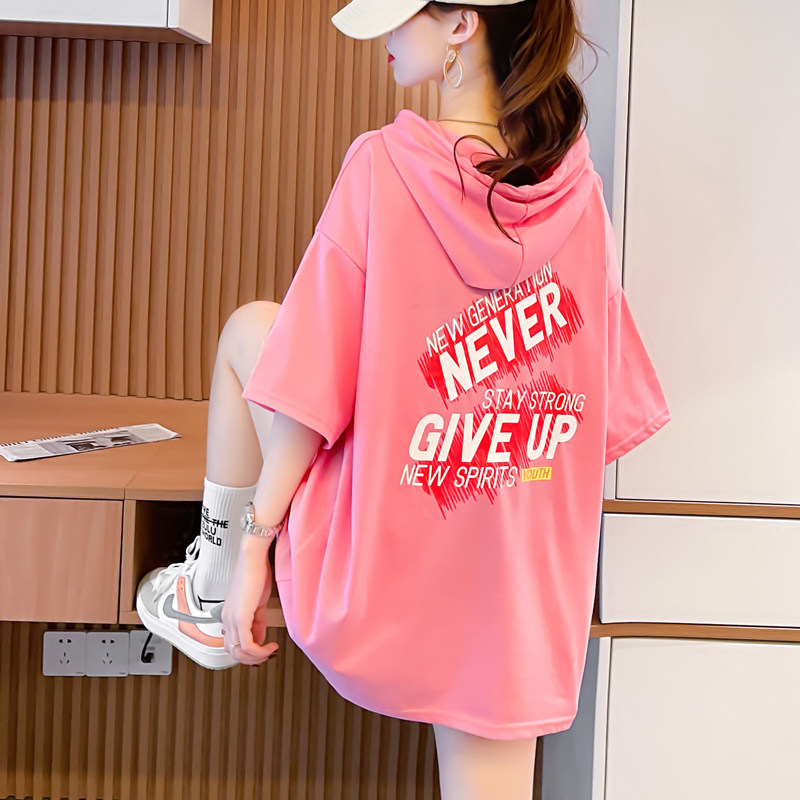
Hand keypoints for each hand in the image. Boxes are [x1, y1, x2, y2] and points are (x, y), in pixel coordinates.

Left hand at [220, 537, 279, 665]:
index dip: (249, 651)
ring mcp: (233, 619)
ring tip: (270, 651)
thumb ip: (257, 621)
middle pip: (234, 652)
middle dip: (252, 658)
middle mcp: (228, 619)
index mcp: (230, 615)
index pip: (233, 643)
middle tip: (267, 655)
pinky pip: (247, 644)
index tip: (263, 650)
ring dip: (257, 657)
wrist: (254, 559)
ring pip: (239, 652)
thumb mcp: (257, 602)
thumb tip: (260, 636)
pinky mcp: (241, 617)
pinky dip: (260, 651)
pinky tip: (270, 646)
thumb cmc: (255, 573)